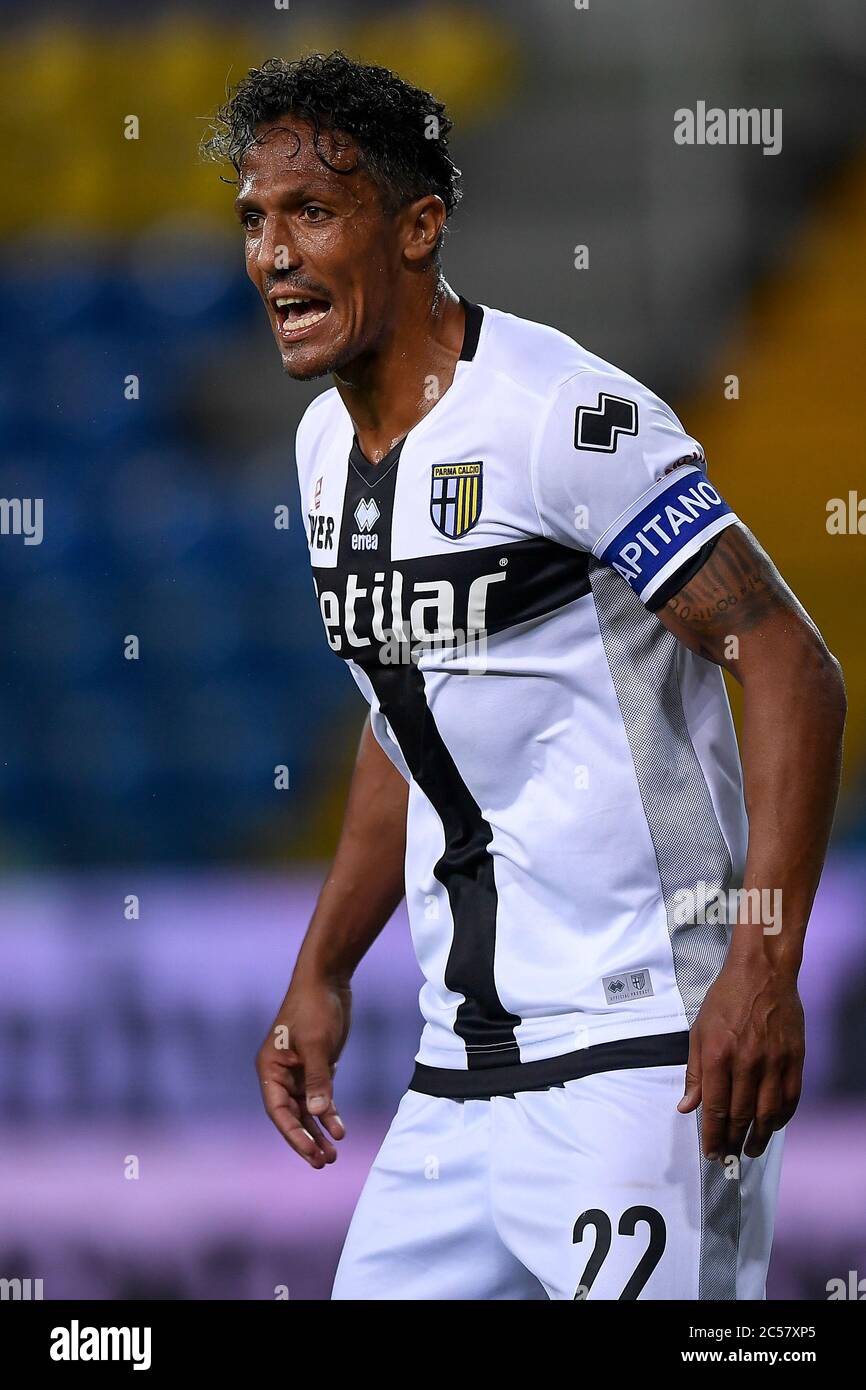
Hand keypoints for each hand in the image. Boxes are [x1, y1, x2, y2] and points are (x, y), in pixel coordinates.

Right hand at [256, 977, 350, 1168]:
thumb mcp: (316, 1044)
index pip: (278, 1111)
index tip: (310, 1153)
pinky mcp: (316, 1066)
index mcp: (269, 1068)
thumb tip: (317, 1114)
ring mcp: (298, 1071)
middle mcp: (280, 1073)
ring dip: (317, 1131)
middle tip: (322, 1162)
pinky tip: (339, 1131)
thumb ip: (317, 1079)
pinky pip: (320, 1097)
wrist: (328, 980)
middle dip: (306, 1139)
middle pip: (291, 1116)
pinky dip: (329, 1114)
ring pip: (306, 1110)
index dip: (293, 1135)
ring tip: (332, 1155)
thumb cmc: (314, 1008)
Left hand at [677, 960, 804, 1161]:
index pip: (714, 1108)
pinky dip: (782, 1118)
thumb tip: (687, 1107)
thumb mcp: (699, 1031)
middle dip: (732, 1141)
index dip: (712, 1135)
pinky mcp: (794, 1059)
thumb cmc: (726, 999)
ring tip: (751, 1150)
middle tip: (727, 1156)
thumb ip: (694, 1072)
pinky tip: (773, 1126)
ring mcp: (774, 1062)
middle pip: (741, 1116)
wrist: (762, 973)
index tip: (710, 1152)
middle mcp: (747, 1063)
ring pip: (768, 1113)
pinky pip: (790, 1098)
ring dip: (759, 1137)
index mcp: (718, 1056)